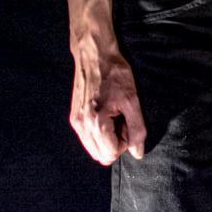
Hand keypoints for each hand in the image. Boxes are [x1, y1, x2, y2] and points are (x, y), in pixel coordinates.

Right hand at [69, 35, 145, 164]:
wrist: (95, 56)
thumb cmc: (115, 74)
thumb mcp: (132, 101)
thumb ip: (137, 129)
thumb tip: (138, 153)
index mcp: (95, 124)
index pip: (111, 154)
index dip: (125, 143)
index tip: (128, 123)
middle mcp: (81, 127)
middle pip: (100, 156)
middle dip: (116, 144)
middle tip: (123, 120)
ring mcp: (75, 123)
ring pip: (94, 149)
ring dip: (108, 139)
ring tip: (115, 116)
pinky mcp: (74, 118)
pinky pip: (88, 138)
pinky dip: (100, 133)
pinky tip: (107, 114)